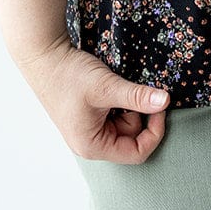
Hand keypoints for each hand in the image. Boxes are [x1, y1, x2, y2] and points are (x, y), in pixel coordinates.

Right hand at [17, 39, 169, 162]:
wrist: (44, 56)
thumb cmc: (69, 75)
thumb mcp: (107, 87)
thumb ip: (137, 97)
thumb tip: (166, 101)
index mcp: (92, 146)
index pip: (136, 153)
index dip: (154, 132)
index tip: (160, 107)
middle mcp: (89, 143)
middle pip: (131, 138)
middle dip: (140, 115)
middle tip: (138, 91)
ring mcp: (87, 130)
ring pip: (124, 125)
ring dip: (129, 106)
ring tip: (117, 87)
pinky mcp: (88, 116)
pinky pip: (114, 115)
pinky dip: (119, 102)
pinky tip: (110, 87)